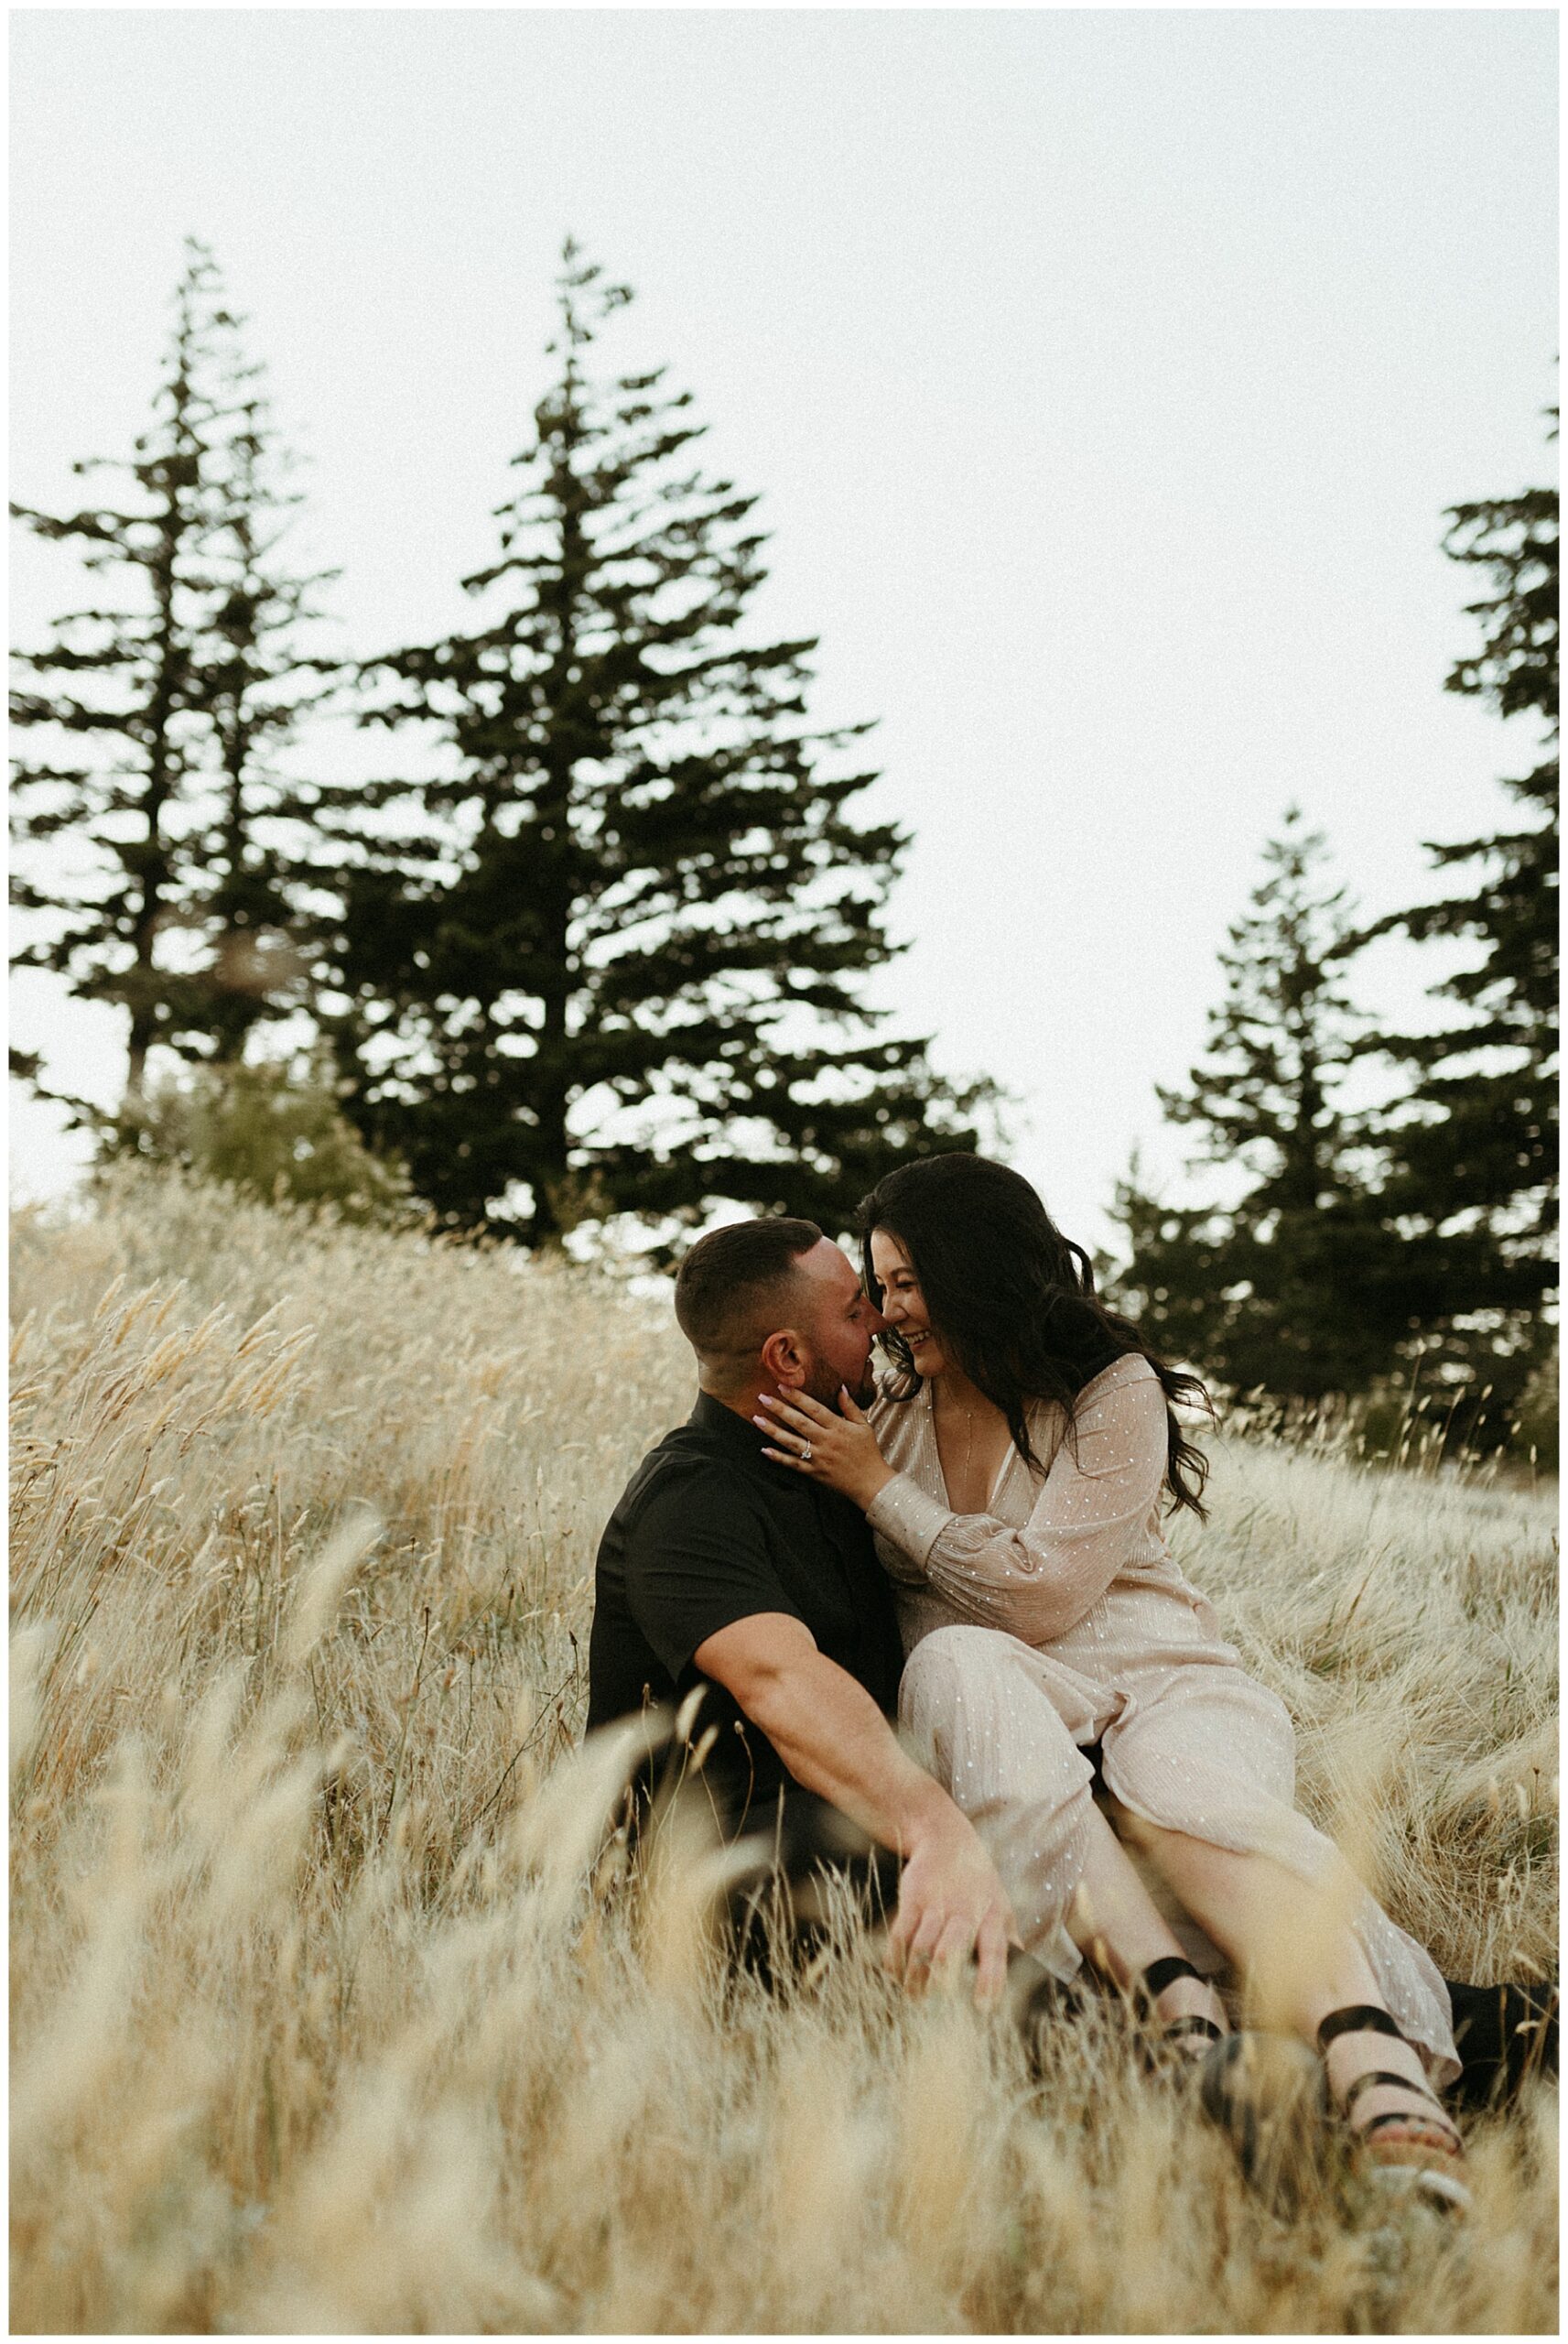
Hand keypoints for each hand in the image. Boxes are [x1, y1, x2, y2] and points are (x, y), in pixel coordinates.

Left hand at [754, 1386, 895, 1510]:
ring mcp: (818, 1458)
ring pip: (791, 1442)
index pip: (814, 1409)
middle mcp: (826, 1441)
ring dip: (773, 1431)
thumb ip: (850, 1407)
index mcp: (838, 1428)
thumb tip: (840, 1387)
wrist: (870, 1483)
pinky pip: (793, 1464)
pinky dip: (778, 1457)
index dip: (797, 1397)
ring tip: (757, 1419)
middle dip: (779, 1409)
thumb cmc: (868, 1452)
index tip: (782, 1386)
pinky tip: (764, 1449)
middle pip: (799, 1423)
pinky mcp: (813, 1472)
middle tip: (762, 1398)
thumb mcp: (864, 1426)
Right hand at [887, 1805, 1018, 2011]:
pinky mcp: (912, 1898)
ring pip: (921, 1948)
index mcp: (992, 1917)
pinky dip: (895, 1959)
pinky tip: (896, 1975)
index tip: (983, 2009)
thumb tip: (1030, 1974)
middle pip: (949, 1952)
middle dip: (940, 1983)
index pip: (994, 1952)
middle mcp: (965, 1911)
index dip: (989, 1980)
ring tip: (913, 1998)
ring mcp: (936, 1904)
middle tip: (934, 2011)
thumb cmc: (979, 1883)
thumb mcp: (1002, 1906)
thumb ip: (1011, 1941)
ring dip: (915, 1978)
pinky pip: (901, 1934)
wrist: (946, 1838)